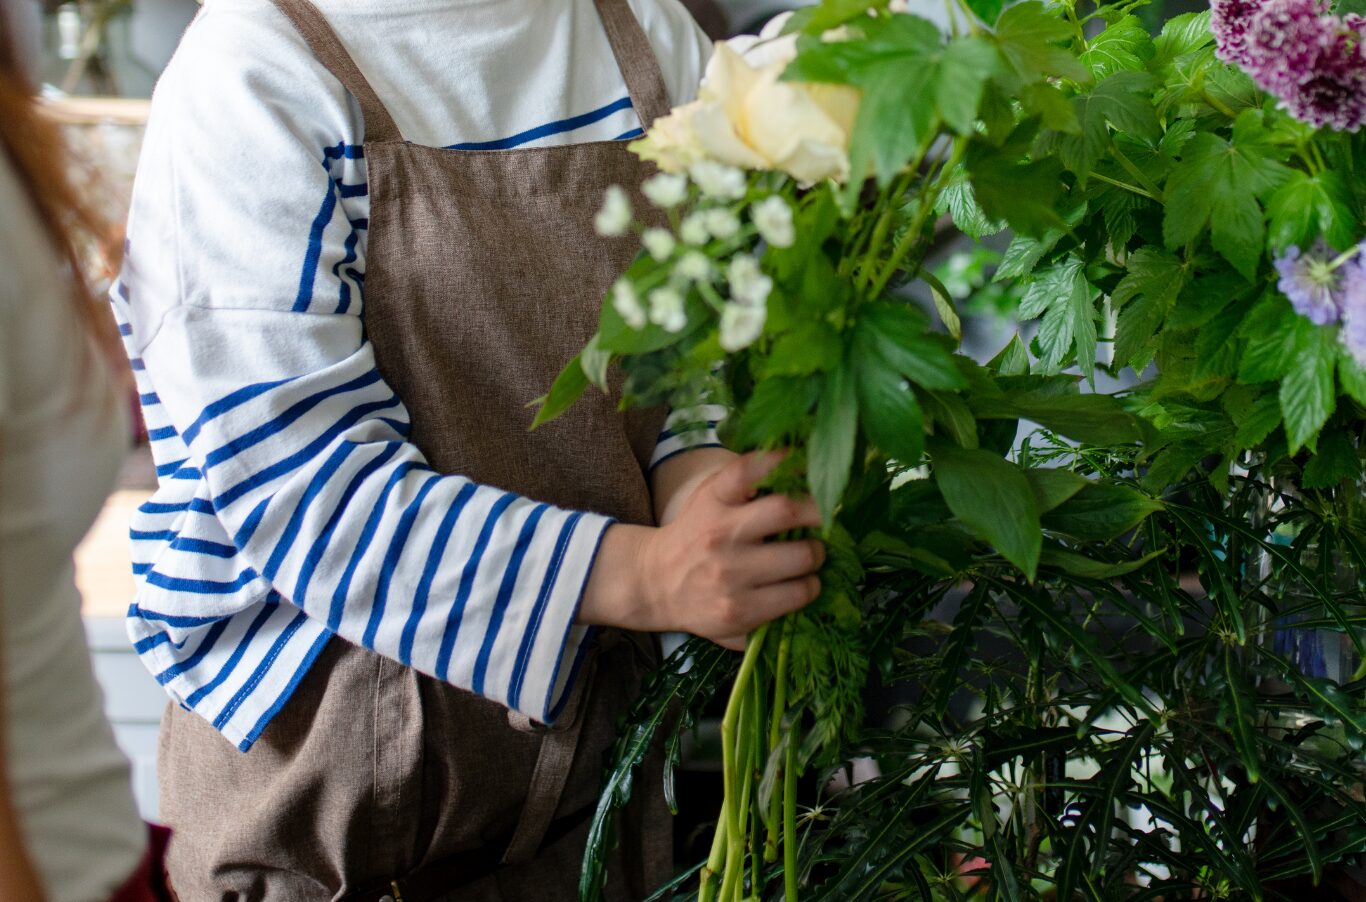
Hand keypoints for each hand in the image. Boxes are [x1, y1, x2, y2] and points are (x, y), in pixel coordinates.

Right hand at [580, 451, 824, 648]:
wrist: (656, 584)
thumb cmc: (696, 535)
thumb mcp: (710, 498)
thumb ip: (747, 482)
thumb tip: (803, 467)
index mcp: (713, 500)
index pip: (748, 470)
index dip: (782, 461)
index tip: (803, 461)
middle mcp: (720, 534)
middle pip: (788, 510)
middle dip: (819, 512)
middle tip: (823, 518)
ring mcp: (730, 575)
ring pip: (803, 558)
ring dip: (817, 554)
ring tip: (811, 555)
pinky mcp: (740, 611)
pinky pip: (797, 595)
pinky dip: (808, 587)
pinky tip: (799, 583)